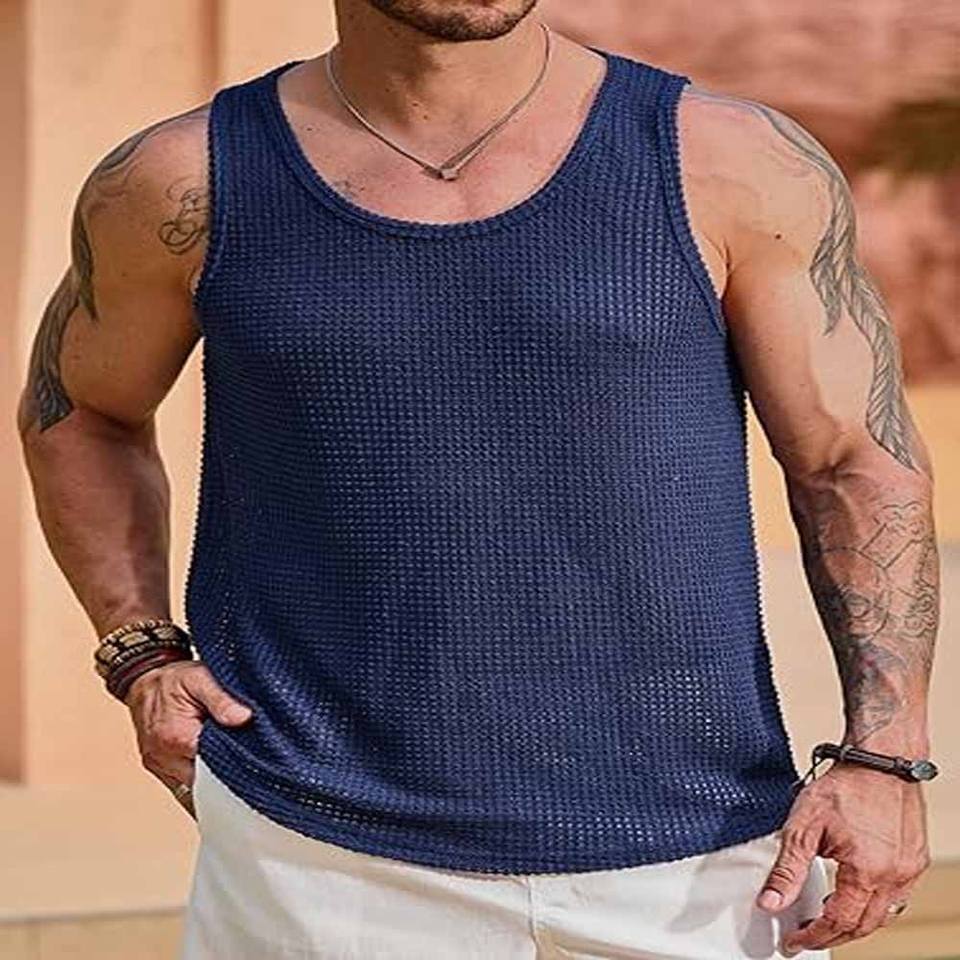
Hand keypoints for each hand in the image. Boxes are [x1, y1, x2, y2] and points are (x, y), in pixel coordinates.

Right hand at [124, 659, 254, 817]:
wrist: (142, 677)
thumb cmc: (172, 678)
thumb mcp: (199, 677)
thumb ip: (222, 699)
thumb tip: (244, 718)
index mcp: (176, 738)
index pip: (214, 765)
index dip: (237, 762)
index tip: (257, 757)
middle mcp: (163, 758)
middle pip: (204, 782)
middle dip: (227, 775)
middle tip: (252, 765)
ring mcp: (158, 766)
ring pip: (193, 788)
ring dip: (213, 781)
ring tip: (236, 770)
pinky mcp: (158, 768)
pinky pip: (182, 785)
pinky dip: (200, 781)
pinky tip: (217, 774)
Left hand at [756, 763, 930, 955]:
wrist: (880, 758)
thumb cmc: (846, 784)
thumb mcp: (804, 825)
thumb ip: (787, 869)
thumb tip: (770, 902)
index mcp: (867, 872)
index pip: (839, 922)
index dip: (814, 936)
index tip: (795, 942)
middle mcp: (895, 876)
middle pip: (864, 925)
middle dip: (834, 934)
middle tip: (807, 935)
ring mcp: (910, 869)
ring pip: (884, 915)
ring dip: (856, 922)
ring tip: (827, 916)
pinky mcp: (916, 859)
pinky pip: (897, 897)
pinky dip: (874, 904)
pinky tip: (856, 893)